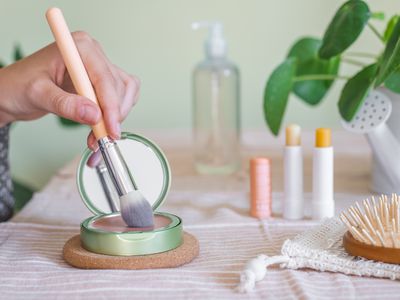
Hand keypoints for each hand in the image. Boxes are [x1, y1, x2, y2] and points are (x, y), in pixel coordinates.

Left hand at [0, 31, 139, 148]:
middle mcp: (94, 55)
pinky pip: (120, 100)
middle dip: (113, 116)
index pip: (105, 78)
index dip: (112, 106)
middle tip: (102, 138)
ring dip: (116, 119)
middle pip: (119, 88)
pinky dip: (114, 118)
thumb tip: (93, 115)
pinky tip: (99, 130)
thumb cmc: (19, 85)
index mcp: (80, 47)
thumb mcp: (38, 94)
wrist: (14, 92)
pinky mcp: (101, 84)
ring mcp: (99, 69)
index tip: (111, 129)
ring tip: (97, 137)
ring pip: (124, 95)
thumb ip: (65, 104)